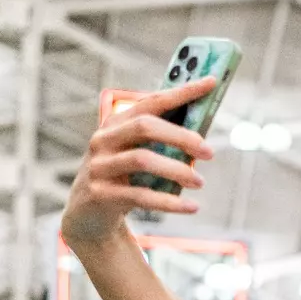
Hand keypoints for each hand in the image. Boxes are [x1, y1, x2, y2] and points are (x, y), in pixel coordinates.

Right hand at [60, 77, 217, 246]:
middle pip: (145, 126)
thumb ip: (162, 144)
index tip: (211, 83)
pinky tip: (192, 207)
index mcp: (116, 124)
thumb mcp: (138, 156)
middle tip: (210, 151)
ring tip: (200, 182)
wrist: (88, 216)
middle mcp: (103, 140)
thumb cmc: (123, 180)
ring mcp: (99, 166)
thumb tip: (204, 138)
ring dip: (177, 170)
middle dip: (181, 136)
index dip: (181, 92)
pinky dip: (170, 202)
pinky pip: (141, 196)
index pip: (151, 102)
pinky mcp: (101, 194)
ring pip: (142, 159)